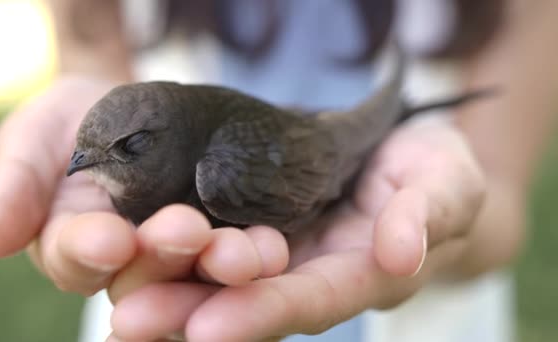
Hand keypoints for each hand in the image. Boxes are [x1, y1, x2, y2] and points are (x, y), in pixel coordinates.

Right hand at [0, 74, 290, 298]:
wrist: (143, 102)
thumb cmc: (81, 117)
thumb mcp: (41, 134)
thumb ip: (16, 182)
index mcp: (79, 242)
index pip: (77, 257)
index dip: (89, 250)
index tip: (107, 237)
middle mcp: (133, 262)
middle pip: (143, 276)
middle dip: (161, 256)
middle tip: (185, 229)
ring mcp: (186, 255)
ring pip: (199, 276)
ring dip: (218, 266)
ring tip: (240, 252)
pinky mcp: (230, 240)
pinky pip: (245, 257)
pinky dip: (258, 256)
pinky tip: (271, 248)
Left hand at [106, 114, 486, 341]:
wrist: (403, 153)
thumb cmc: (433, 170)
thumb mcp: (446, 183)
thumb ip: (427, 215)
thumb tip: (402, 253)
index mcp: (359, 272)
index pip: (312, 299)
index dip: (265, 312)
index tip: (209, 329)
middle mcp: (311, 272)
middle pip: (250, 300)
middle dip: (192, 312)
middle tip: (131, 323)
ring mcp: (280, 248)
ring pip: (219, 276)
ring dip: (168, 288)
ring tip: (115, 301)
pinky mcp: (254, 218)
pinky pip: (210, 239)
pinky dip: (171, 252)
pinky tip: (125, 255)